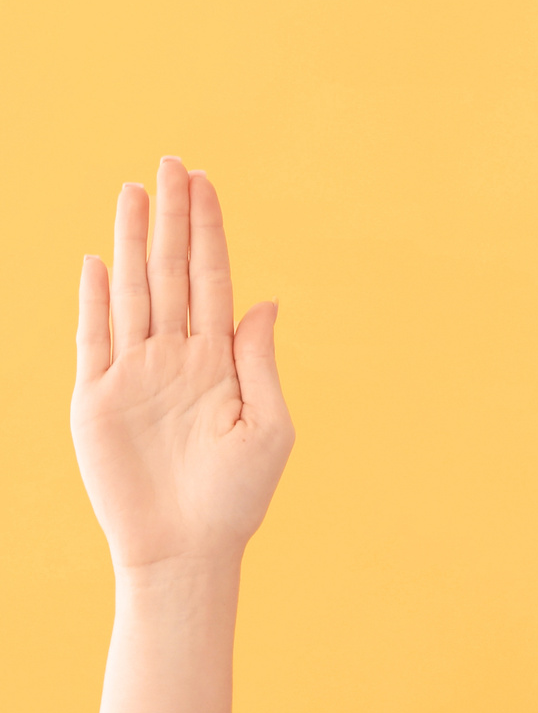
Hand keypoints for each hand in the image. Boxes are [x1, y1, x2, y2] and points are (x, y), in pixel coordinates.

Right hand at [69, 159, 293, 573]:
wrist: (190, 550)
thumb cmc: (238, 496)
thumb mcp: (269, 425)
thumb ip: (260, 360)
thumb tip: (266, 300)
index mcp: (219, 358)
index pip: (212, 277)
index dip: (208, 229)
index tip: (205, 182)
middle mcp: (175, 356)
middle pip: (170, 270)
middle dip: (172, 217)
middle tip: (171, 162)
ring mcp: (134, 374)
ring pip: (132, 291)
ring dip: (131, 242)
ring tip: (132, 191)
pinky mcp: (97, 401)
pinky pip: (94, 339)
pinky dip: (94, 300)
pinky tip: (96, 261)